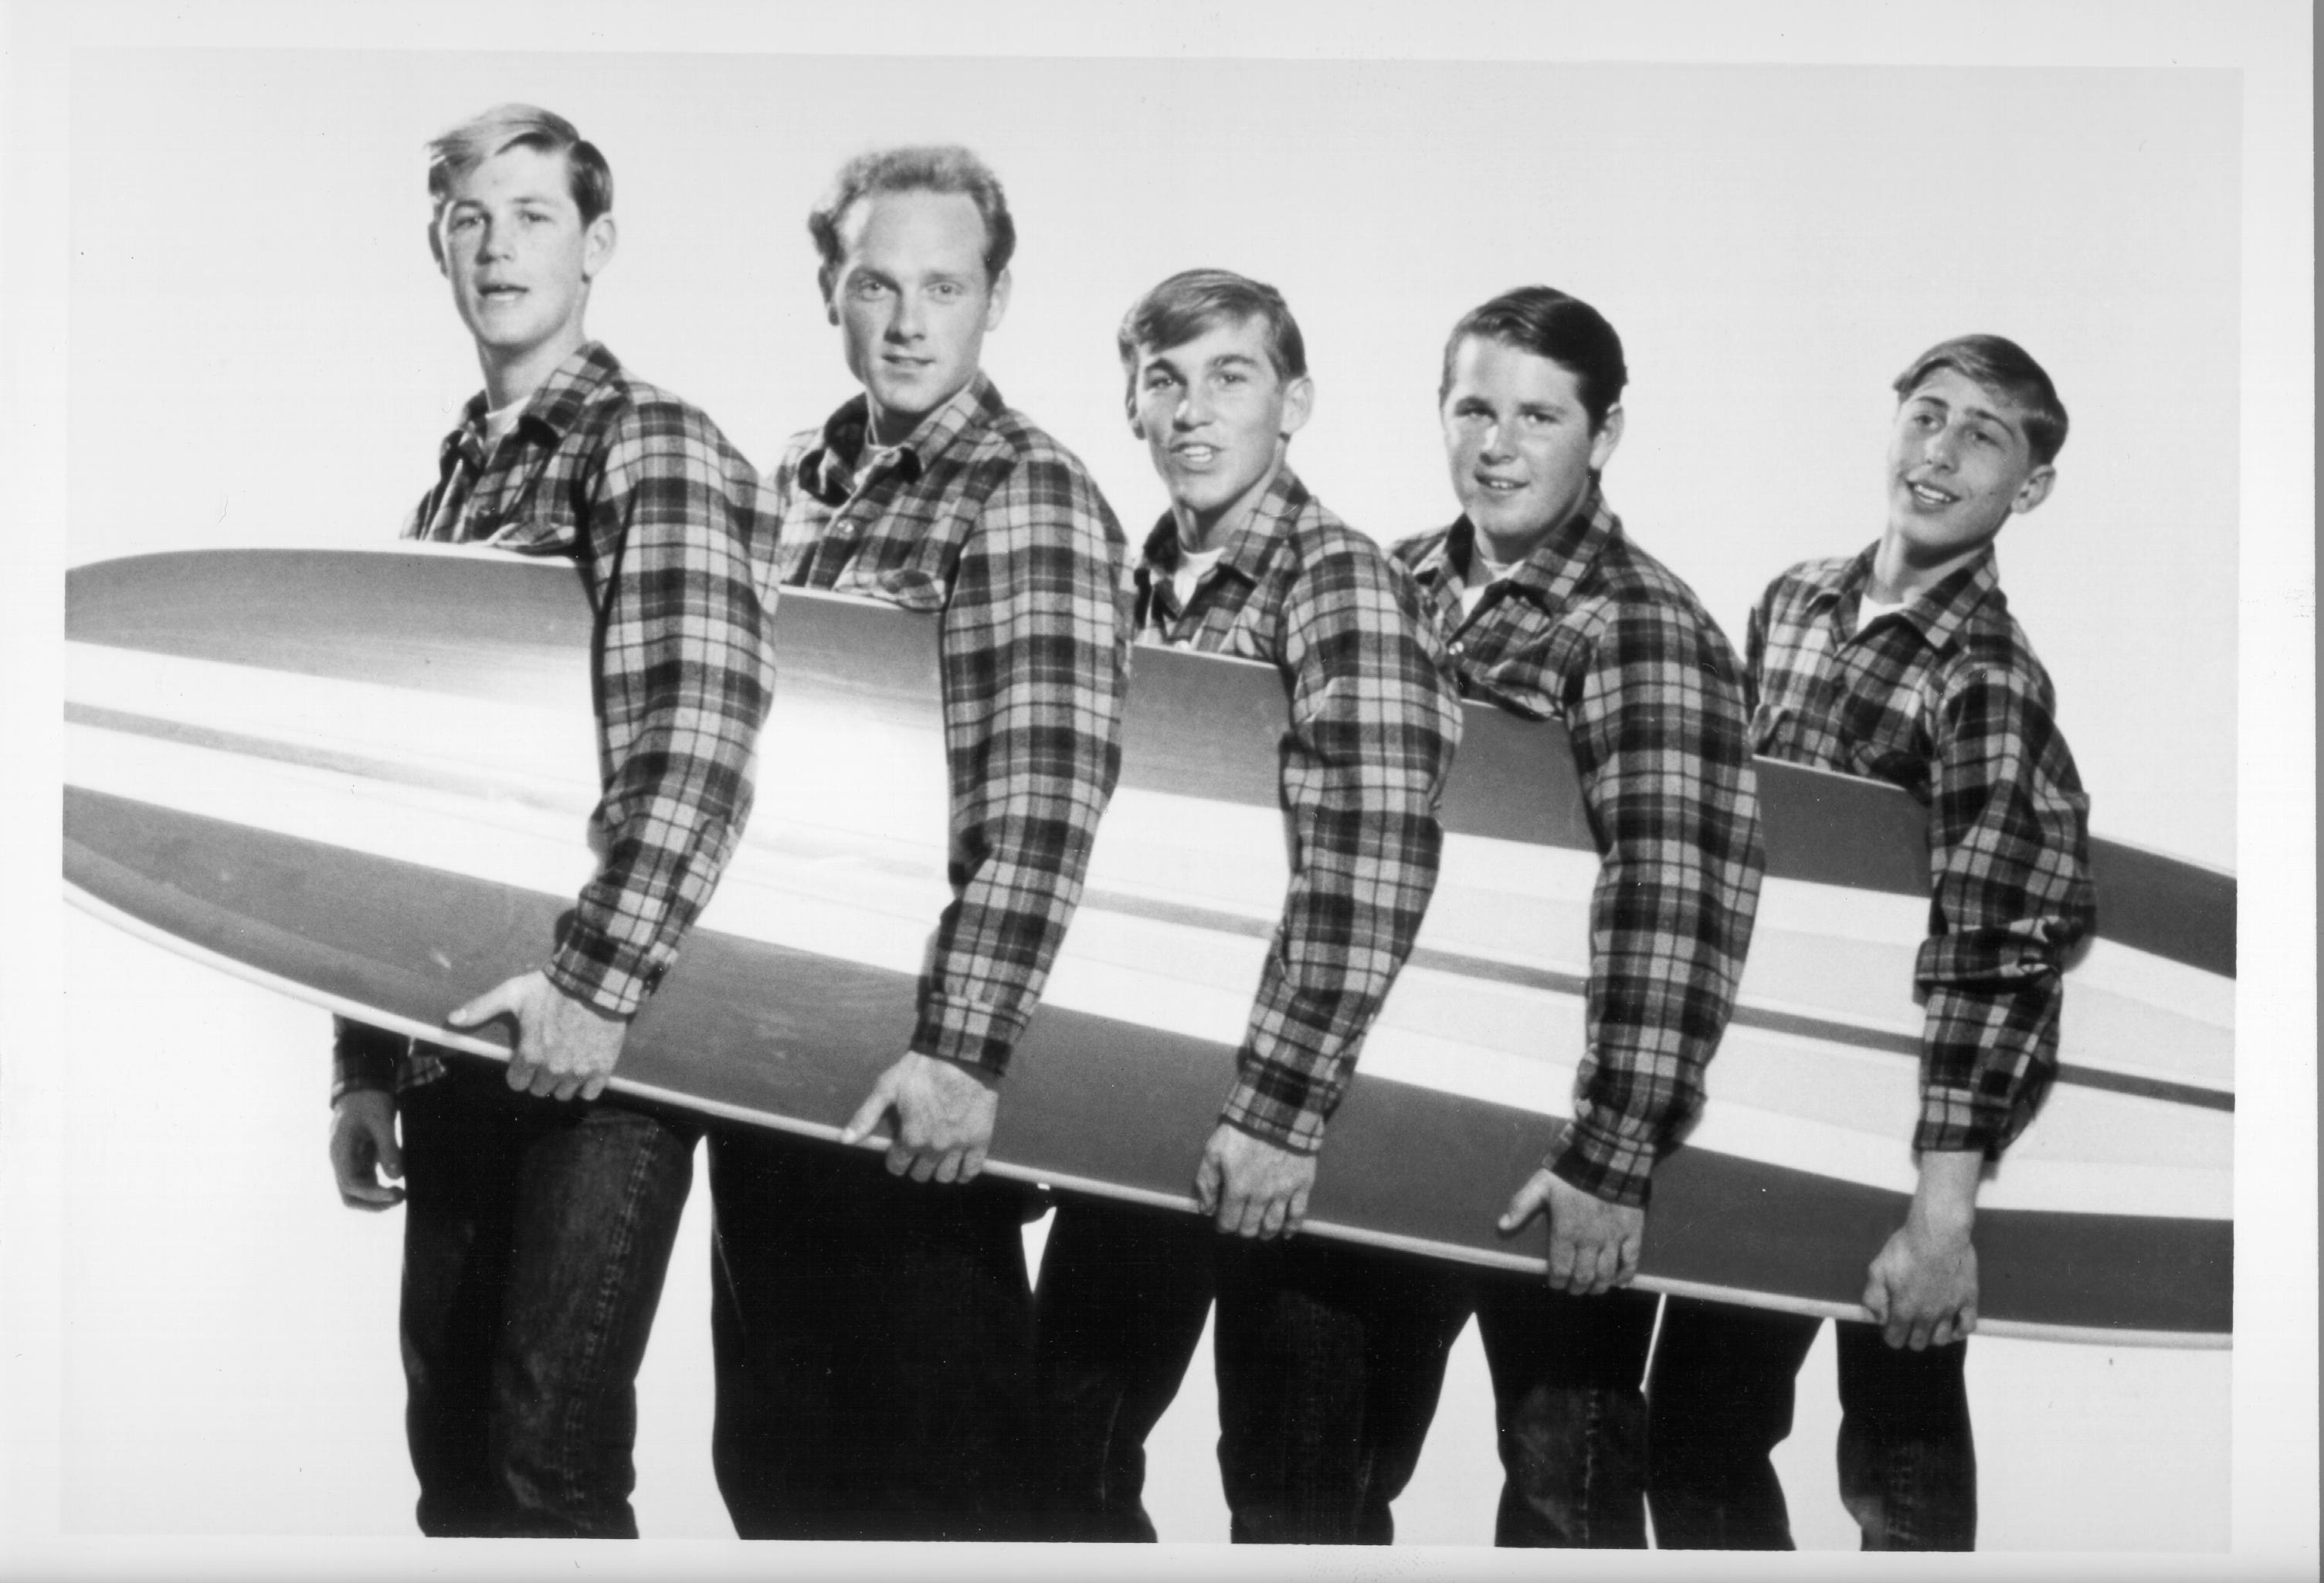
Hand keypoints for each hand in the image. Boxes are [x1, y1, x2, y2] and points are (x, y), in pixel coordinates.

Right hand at [329, 1089, 403, 1209]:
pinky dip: (380, 1188)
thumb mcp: (381, 1120)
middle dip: (373, 1203)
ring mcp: (349, 1161)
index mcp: (340, 1150)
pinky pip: (366, 1182)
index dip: (373, 1195)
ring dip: (377, 1199)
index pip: (351, 1185)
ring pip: (357, 1192)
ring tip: (401, 1194)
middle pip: (349, 1195)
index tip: (395, 1193)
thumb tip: (397, 1176)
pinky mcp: (359, 1160)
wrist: (363, 1087)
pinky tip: (397, 1184)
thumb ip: (388, 1147)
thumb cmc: (369, 1100)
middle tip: (400, 1197)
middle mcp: (340, 1160)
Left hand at [446, 969, 628, 1101]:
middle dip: (540, 1076)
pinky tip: (585, 1070)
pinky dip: (586, 1085)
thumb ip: (481, 1008)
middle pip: (540, 1090)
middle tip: (547, 1057)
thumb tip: (451, 1019)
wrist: (595, 980)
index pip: (517, 1083)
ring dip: (562, 1082)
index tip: (527, 1057)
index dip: (519, 1070)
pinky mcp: (602, 1069)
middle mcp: (553, 1069)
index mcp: (529, 1055)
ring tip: (566, 1062)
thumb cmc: (551, 987)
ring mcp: (579, 1071)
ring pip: (563, 1093)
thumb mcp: (512, 993)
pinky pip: (589, 1093)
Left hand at [839, 1052, 999, 1182]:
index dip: (895, 1158)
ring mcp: (959, 1146)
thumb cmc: (921, 1069)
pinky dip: (964, 1174)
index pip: (897, 1166)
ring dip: (938, 1171)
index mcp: (911, 1138)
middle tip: (917, 1152)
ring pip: (944, 1177)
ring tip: (936, 1160)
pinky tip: (959, 1169)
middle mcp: (934, 1148)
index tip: (898, 1149)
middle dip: (915, 1165)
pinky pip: (972, 1170)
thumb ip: (866, 1116)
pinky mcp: (980, 1140)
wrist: (961, 1054)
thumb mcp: (887, 1087)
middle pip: (920, 1174)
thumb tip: (844, 1141)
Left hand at [1193, 1124, 1316, 1238]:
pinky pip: (1298, 1214)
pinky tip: (1286, 1232)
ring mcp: (1283, 1192)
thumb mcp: (1214, 1150)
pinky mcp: (1302, 1184)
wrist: (1277, 1110)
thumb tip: (1206, 1209)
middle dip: (1242, 1230)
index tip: (1222, 1222)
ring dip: (1264, 1233)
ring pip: (1273, 1225)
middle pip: (1250, 1228)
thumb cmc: (1241, 1129)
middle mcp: (1261, 1196)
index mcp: (1237, 1188)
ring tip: (1260, 1232)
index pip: (1229, 1222)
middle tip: (1240, 1224)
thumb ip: (1207, 1182)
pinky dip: (1292, 1227)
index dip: (1223, 1226)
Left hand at [1499, 1168, 1644, 1294]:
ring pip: (1606, 1273)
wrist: (1608, 1156)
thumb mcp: (1541, 1184)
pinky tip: (1621, 1283)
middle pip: (1584, 1277)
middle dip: (1577, 1288)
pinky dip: (1626, 1275)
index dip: (1558, 1281)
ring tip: (1593, 1288)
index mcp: (1566, 1232)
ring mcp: (1613, 1238)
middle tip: (1574, 1289)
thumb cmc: (1571, 1172)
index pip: (1560, 1269)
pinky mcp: (1632, 1232)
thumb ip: (1522, 1205)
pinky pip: (1631, 1260)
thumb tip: (1502, 1225)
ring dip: (1599, 1286)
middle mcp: (1590, 1241)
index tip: (1556, 1283)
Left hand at [1862, 1150, 1981, 1348]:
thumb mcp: (1878, 1269)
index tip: (1890, 1325)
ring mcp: (1950, 1309)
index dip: (1890, 1334)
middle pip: (1918, 1343)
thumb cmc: (1905, 1248)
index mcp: (1904, 1310)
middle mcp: (1928, 1315)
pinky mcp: (1968, 1299)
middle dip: (1910, 1336)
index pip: (1895, 1339)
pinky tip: (1953, 1324)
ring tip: (1928, 1325)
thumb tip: (1876, 1317)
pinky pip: (1968, 1327)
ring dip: (1933, 1336)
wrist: (1938, 1233)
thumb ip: (1873, 1297)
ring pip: (1942, 1339)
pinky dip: (1960, 1330)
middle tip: (1908, 1323)